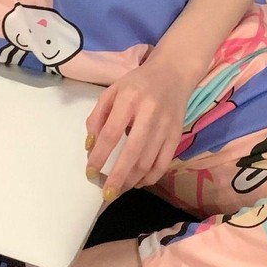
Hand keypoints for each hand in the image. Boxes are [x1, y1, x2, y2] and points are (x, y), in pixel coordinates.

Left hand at [85, 55, 195, 200]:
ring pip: (149, 161)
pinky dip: (151, 177)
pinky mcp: (177, 134)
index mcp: (129, 99)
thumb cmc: (138, 83)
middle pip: (132, 152)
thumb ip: (97, 117)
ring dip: (132, 179)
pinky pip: (164, 162)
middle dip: (118, 177)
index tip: (90, 172)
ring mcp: (165, 125)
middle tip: (106, 193)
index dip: (99, 155)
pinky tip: (139, 182)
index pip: (111, 133)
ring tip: (119, 188)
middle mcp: (149, 113)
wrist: (173, 73)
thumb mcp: (112, 91)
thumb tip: (90, 146)